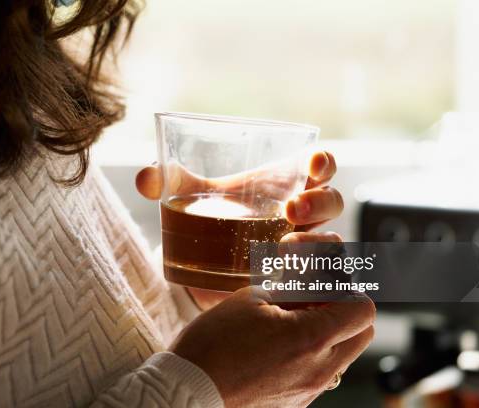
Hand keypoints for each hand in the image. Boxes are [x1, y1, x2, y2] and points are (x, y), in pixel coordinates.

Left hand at [136, 152, 342, 308]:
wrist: (202, 264)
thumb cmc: (207, 217)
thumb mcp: (188, 197)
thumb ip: (167, 181)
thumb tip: (145, 179)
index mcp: (285, 183)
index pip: (320, 165)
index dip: (324, 162)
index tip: (312, 165)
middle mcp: (302, 215)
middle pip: (331, 202)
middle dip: (318, 204)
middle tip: (290, 211)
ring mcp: (303, 248)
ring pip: (332, 242)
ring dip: (317, 245)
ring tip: (284, 250)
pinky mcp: (296, 279)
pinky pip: (321, 280)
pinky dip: (314, 281)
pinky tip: (291, 283)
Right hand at [170, 286, 375, 406]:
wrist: (187, 392)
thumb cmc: (212, 344)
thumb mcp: (251, 299)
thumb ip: (290, 286)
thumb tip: (311, 279)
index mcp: (310, 339)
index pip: (362, 308)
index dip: (345, 288)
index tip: (319, 282)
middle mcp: (319, 370)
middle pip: (362, 332)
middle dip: (344, 309)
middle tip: (311, 298)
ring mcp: (309, 390)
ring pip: (343, 353)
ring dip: (328, 331)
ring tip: (291, 320)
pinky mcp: (296, 402)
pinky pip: (321, 372)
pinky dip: (311, 352)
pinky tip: (278, 344)